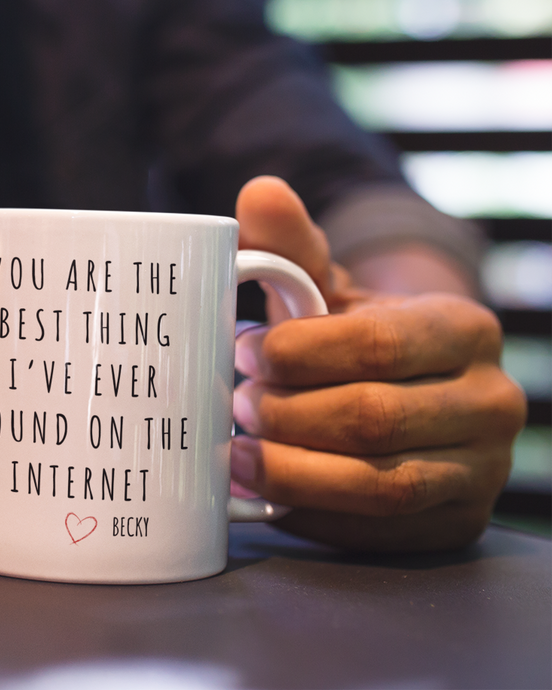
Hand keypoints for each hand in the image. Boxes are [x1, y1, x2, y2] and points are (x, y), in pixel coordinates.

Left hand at [230, 176, 526, 551]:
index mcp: (463, 330)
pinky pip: (381, 533)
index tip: (245, 353)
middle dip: (289, 415)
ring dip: (296, 473)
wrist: (404, 389)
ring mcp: (482, 470)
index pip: (376, 345)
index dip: (299, 354)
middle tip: (235, 405)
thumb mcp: (326, 287)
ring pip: (382, 485)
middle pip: (375, 419)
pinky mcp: (457, 523)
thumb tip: (259, 192)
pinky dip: (316, 518)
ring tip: (238, 455)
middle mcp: (491, 402)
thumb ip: (291, 246)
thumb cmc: (350, 334)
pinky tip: (268, 500)